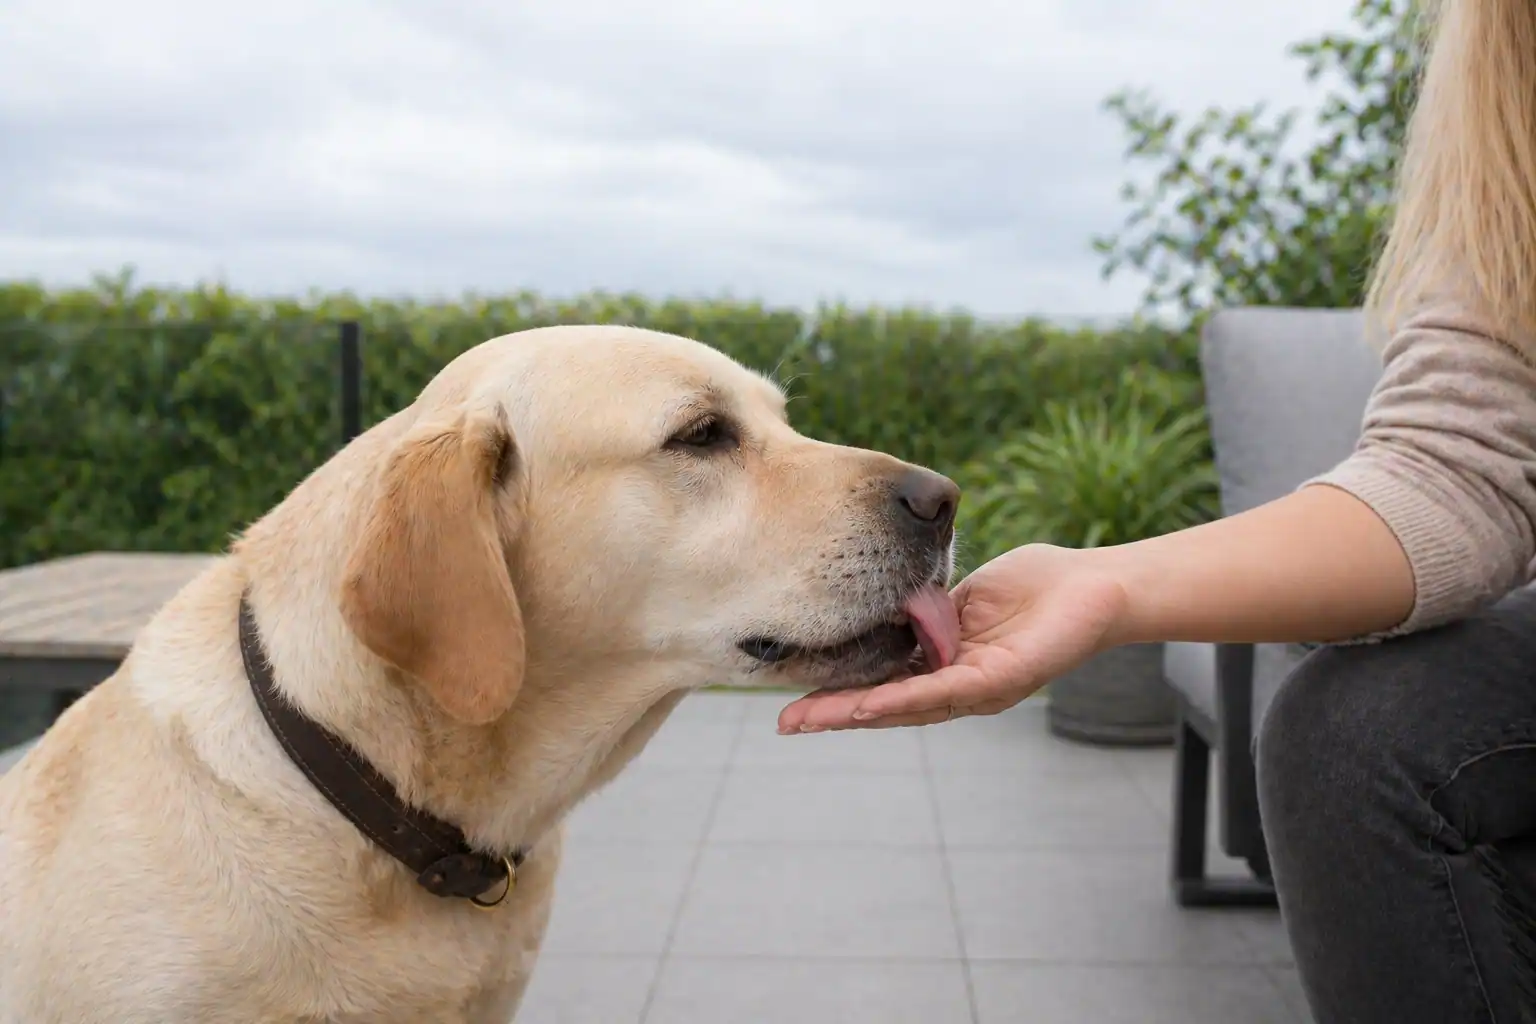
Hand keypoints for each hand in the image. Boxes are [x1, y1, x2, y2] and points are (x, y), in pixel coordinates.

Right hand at [776, 544, 1130, 732]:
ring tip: (813, 720)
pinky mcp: (1002, 681)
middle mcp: (957, 687)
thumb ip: (923, 606)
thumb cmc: (1035, 587)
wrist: (1094, 585)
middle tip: (785, 725)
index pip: (882, 683)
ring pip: (907, 706)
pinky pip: (944, 692)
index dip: (838, 692)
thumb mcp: (961, 594)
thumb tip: (881, 604)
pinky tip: (869, 706)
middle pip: (886, 706)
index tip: (793, 698)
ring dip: (857, 713)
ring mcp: (978, 689)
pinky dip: (903, 699)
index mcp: (944, 666)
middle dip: (834, 715)